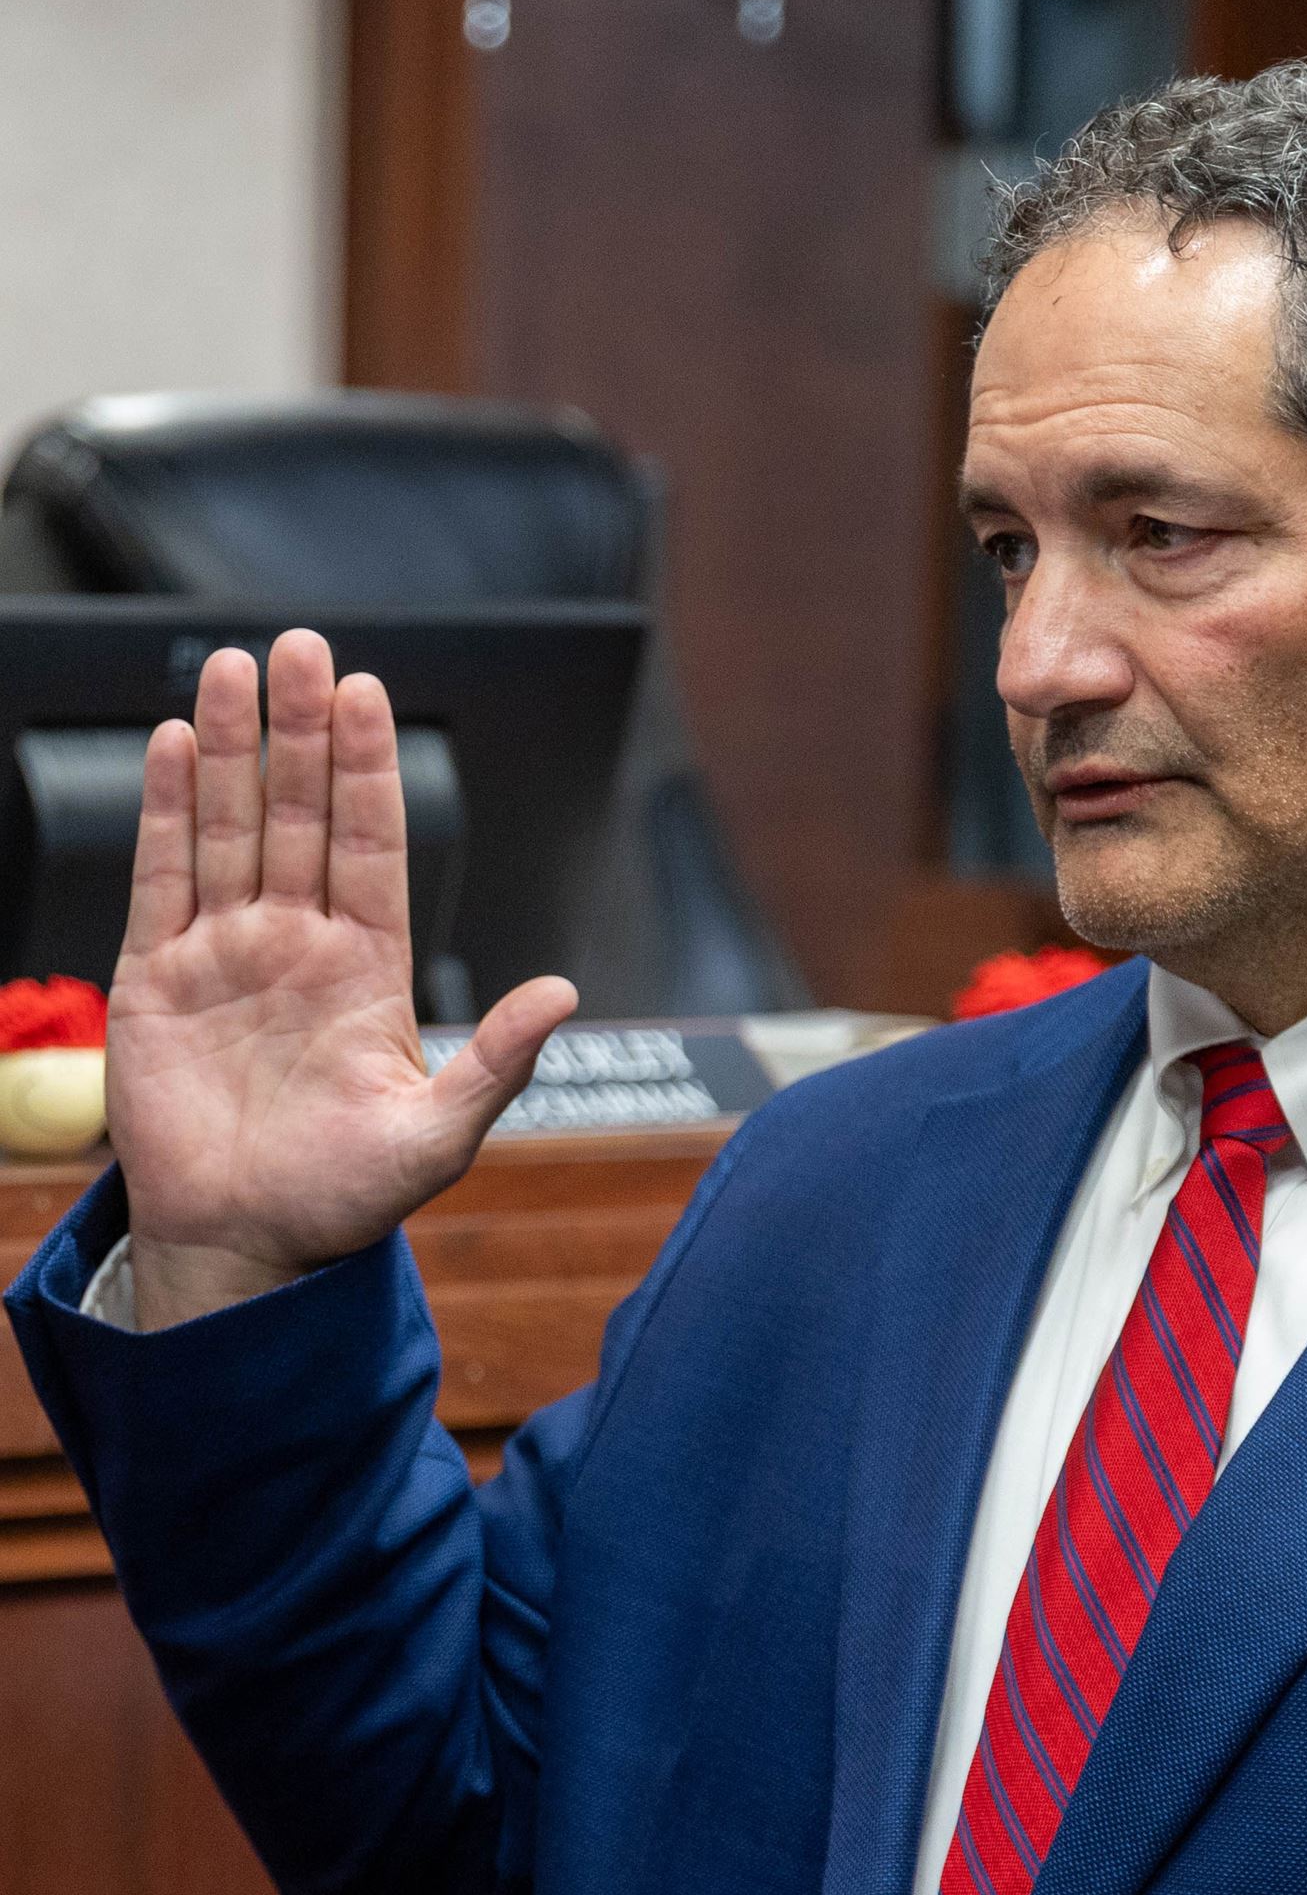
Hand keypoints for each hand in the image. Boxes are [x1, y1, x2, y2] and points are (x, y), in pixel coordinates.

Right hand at [108, 629, 577, 1329]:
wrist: (249, 1248)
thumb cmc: (347, 1199)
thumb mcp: (439, 1134)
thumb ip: (497, 1060)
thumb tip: (563, 991)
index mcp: (367, 971)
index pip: (372, 847)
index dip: (368, 772)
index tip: (369, 696)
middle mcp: (297, 946)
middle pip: (299, 815)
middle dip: (301, 732)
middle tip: (303, 646)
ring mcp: (225, 955)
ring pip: (229, 829)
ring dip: (228, 748)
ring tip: (235, 668)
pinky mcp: (155, 979)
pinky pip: (160, 879)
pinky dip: (164, 812)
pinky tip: (167, 745)